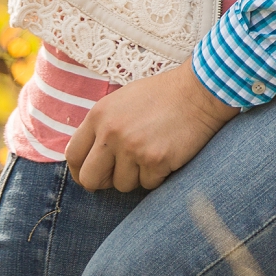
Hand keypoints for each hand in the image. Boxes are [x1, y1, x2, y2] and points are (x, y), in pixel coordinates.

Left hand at [66, 66, 239, 192]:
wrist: (201, 91)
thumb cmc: (164, 95)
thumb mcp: (123, 100)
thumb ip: (102, 126)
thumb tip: (88, 156)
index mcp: (99, 116)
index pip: (74, 155)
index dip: (81, 170)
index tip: (93, 174)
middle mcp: (111, 133)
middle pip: (90, 179)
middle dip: (104, 182)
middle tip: (120, 175)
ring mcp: (133, 148)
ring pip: (122, 185)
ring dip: (137, 176)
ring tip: (152, 154)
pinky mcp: (156, 160)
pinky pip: (149, 184)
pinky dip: (159, 175)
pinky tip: (168, 155)